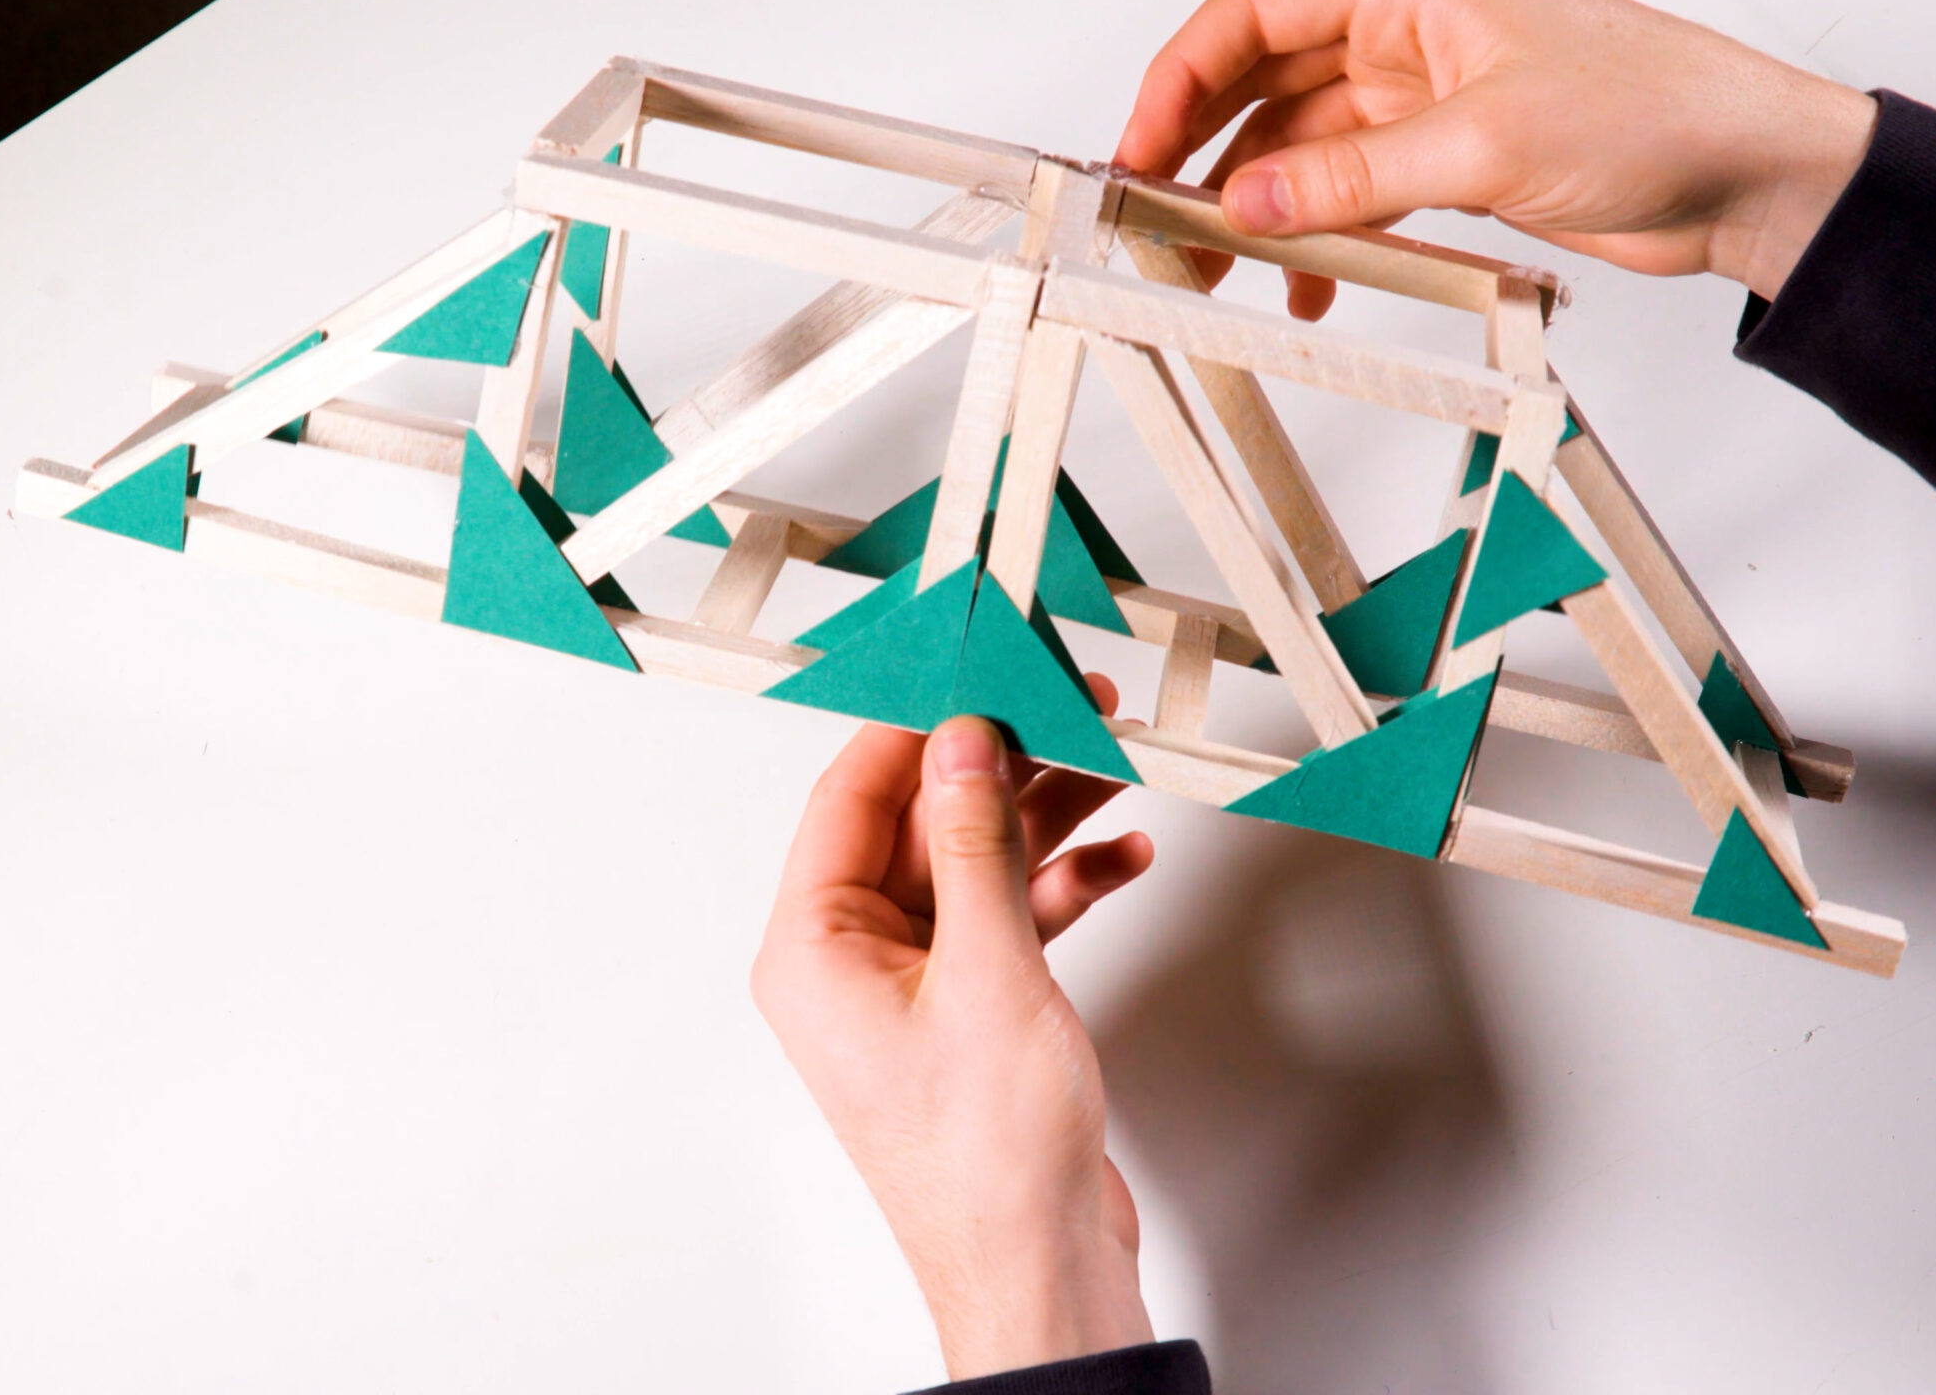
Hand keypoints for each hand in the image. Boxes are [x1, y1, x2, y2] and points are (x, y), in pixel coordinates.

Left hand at [752, 684, 1157, 1379]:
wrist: (1040, 1267)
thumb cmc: (987, 1161)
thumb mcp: (989, 970)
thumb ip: (975, 845)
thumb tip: (964, 746)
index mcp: (814, 950)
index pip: (850, 797)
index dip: (914, 724)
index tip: (973, 668)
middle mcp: (851, 964)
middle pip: (918, 823)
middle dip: (997, 764)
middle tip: (1065, 704)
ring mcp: (912, 989)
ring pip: (972, 865)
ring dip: (1041, 817)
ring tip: (1109, 761)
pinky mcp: (970, 1012)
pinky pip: (1007, 918)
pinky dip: (1061, 885)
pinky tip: (1121, 856)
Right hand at [1114, 0, 1877, 313]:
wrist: (1747, 173)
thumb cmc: (1654, 110)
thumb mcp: (1486, 144)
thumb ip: (1357, 174)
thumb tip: (1249, 199)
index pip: (1256, 12)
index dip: (1182, 75)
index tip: (1140, 149)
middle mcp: (1408, 35)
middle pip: (1264, 82)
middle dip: (1204, 151)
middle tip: (1158, 223)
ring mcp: (1426, 101)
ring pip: (1303, 147)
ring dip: (1258, 209)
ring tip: (1221, 276)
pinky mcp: (1450, 163)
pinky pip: (1352, 195)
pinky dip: (1320, 238)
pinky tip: (1310, 287)